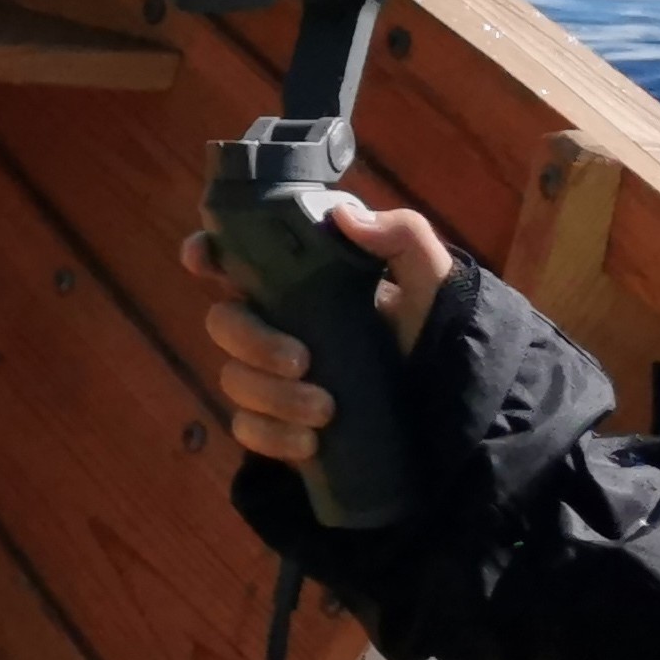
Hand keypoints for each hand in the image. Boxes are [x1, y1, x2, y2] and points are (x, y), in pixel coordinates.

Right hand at [185, 190, 454, 467]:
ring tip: (324, 410)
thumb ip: (402, 235)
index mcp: (300, 282)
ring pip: (234, 379)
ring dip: (271, 396)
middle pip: (223, 321)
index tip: (203, 260)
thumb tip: (344, 216)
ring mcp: (273, 377)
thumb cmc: (436, 332)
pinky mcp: (279, 424)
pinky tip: (309, 442)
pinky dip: (271, 436)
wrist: (456, 410)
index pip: (235, 259)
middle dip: (251, 342)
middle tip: (301, 361)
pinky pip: (248, 429)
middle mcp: (276, 324)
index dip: (207, 255)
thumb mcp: (433, 279)